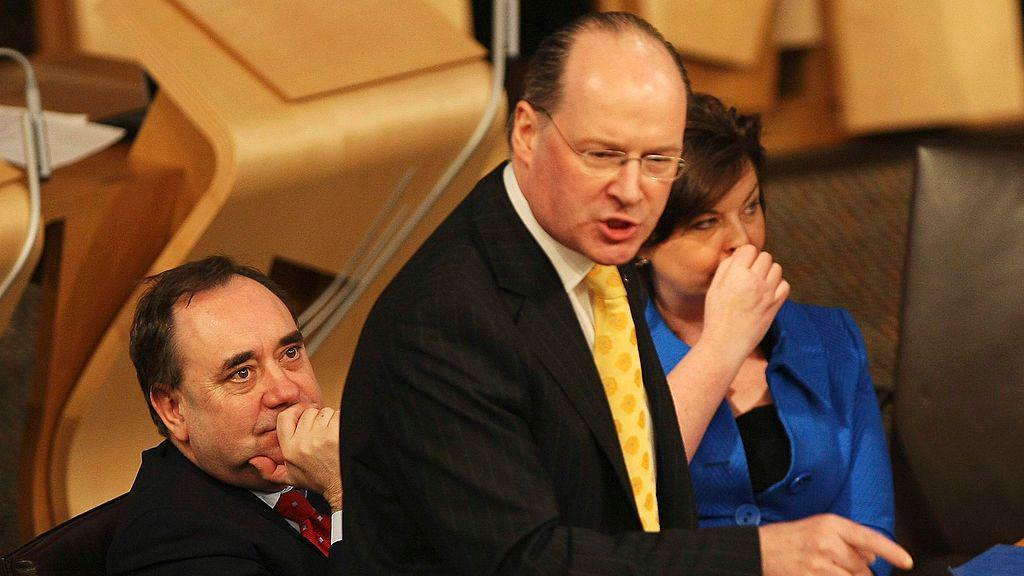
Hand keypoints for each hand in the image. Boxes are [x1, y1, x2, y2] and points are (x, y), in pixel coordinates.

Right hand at [249, 405, 341, 510]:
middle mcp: (303, 442)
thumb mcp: (291, 478)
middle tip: (321, 432)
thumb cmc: (319, 480)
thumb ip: (270, 470)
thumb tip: (255, 460)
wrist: (341, 485)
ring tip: (331, 435)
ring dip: (330, 419)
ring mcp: (320, 437)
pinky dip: (341, 421)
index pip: (285, 418)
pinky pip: (337, 415)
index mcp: (290, 449)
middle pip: (308, 412)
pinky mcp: (337, 434)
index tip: (303, 414)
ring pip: (324, 412)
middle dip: (316, 418)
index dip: (295, 412)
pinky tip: (340, 434)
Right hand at [699, 244, 788, 364]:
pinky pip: (785, 285)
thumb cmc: (716, 315)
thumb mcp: (714, 288)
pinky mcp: (775, 305)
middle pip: (765, 257)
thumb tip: (738, 256)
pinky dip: (778, 285)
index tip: (740, 264)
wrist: (726, 342)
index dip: (744, 255)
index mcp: (736, 275)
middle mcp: (754, 281)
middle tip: (749, 274)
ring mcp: (767, 293)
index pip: (749, 249)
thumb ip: (725, 268)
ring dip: (768, 272)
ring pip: (777, 268)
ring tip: (758, 283)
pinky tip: (767, 292)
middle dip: (757, 262)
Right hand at [760, 514, 912, 575]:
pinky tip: (824, 573)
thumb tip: (873, 554)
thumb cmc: (788, 538)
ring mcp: (820, 563)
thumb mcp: (818, 528)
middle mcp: (827, 541)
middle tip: (840, 565)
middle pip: (863, 566)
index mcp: (830, 524)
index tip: (906, 561)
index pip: (869, 537)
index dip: (891, 551)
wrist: (758, 549)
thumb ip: (847, 538)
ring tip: (830, 569)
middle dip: (859, 570)